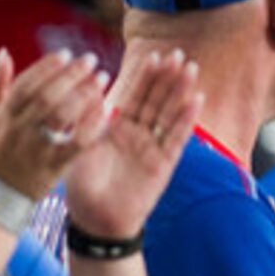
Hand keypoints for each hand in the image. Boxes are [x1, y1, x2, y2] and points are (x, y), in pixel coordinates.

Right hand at [0, 48, 111, 200]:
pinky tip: (105, 111)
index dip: (46, 67)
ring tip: (102, 79)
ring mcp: (37, 149)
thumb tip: (4, 52)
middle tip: (91, 60)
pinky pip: (76, 144)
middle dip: (71, 76)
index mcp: (3, 115)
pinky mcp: (53, 167)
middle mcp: (20, 130)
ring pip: (62, 117)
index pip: (26, 85)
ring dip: (84, 95)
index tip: (66, 55)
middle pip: (47, 97)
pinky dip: (92, 126)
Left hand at [61, 47, 202, 239]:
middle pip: (155, 99)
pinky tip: (196, 101)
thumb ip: (87, 117)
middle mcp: (137, 134)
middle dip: (167, 77)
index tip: (155, 55)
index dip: (145, 76)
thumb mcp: (79, 145)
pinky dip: (185, 120)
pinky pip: (176, 139)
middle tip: (177, 54)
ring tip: (190, 70)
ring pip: (168, 114)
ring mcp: (152, 148)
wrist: (95, 220)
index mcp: (116, 126)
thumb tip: (91, 87)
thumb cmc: (82, 185)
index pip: (134, 95)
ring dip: (180, 92)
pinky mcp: (163, 165)